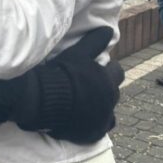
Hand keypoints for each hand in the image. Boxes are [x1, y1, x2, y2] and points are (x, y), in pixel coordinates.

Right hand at [13, 27, 118, 143]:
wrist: (45, 99)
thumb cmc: (62, 73)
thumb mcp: (78, 53)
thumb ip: (95, 42)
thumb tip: (108, 29)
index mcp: (108, 80)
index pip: (117, 73)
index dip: (107, 71)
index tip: (97, 70)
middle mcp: (110, 100)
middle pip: (113, 93)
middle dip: (104, 90)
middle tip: (88, 88)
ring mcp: (103, 118)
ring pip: (109, 114)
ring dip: (101, 109)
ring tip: (86, 106)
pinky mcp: (93, 133)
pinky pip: (99, 129)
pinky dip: (94, 124)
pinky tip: (82, 121)